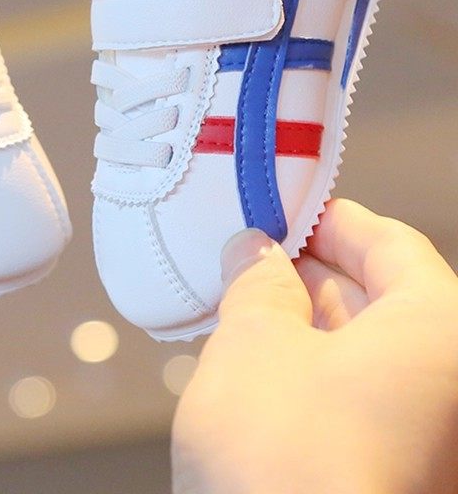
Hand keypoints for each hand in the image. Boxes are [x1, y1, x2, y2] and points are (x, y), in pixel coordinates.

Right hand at [172, 199, 457, 493]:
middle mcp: (451, 387)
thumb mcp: (254, 342)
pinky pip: (361, 399)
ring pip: (368, 353)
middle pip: (384, 300)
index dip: (329, 219)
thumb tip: (254, 253)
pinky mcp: (399, 474)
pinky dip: (313, 372)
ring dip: (304, 324)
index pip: (391, 244)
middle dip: (309, 274)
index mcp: (441, 335)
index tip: (282, 209)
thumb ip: (257, 283)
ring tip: (241, 307)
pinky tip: (259, 364)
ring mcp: (432, 437)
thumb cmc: (281, 460)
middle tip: (247, 259)